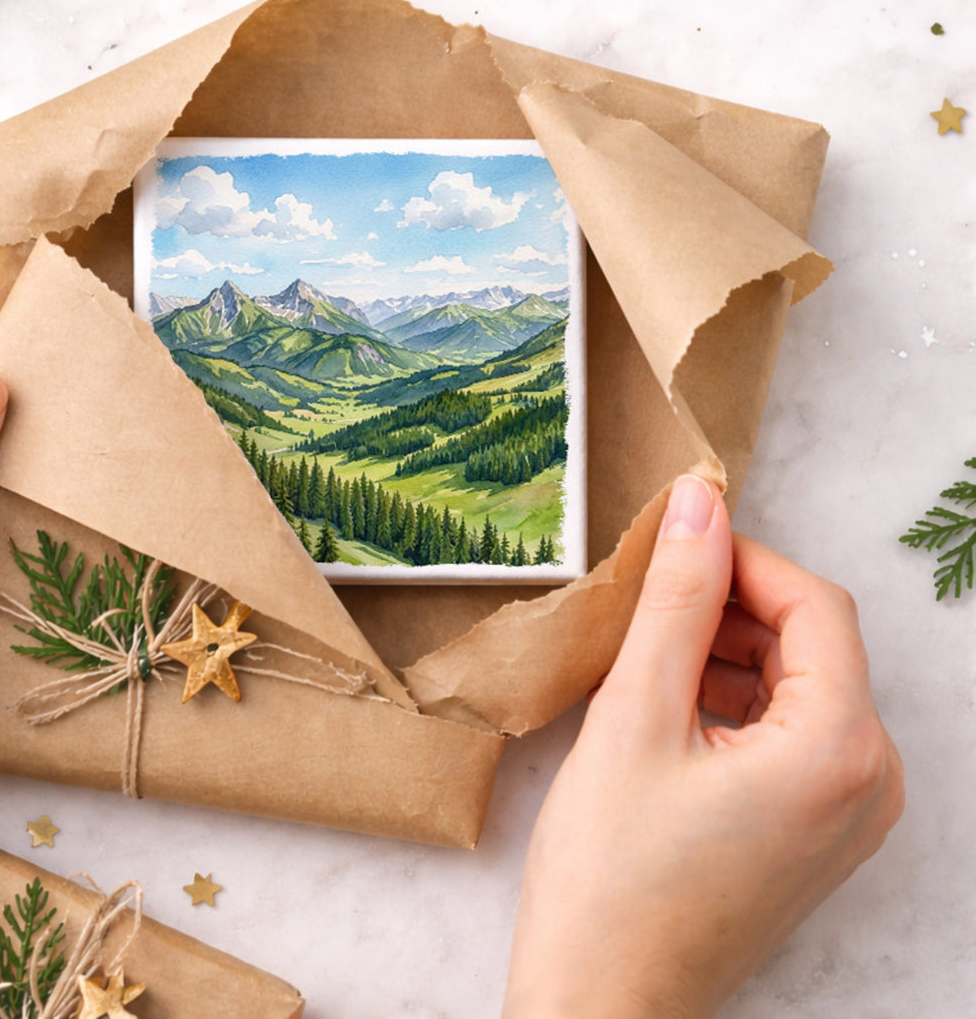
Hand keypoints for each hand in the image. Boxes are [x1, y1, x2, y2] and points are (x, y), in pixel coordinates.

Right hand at [503, 474, 904, 1018]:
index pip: (814, 605)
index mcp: (841, 750)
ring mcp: (849, 815)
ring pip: (796, 686)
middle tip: (642, 607)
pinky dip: (731, 703)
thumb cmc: (611, 876)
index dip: (741, 559)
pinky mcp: (816, 833)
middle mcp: (870, 783)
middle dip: (728, 609)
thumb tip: (699, 503)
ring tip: (642, 662)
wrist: (602, 1004)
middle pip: (811, 643)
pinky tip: (663, 711)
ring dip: (724, 654)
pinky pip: (790, 734)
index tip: (670, 544)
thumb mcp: (635, 715)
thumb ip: (675, 599)